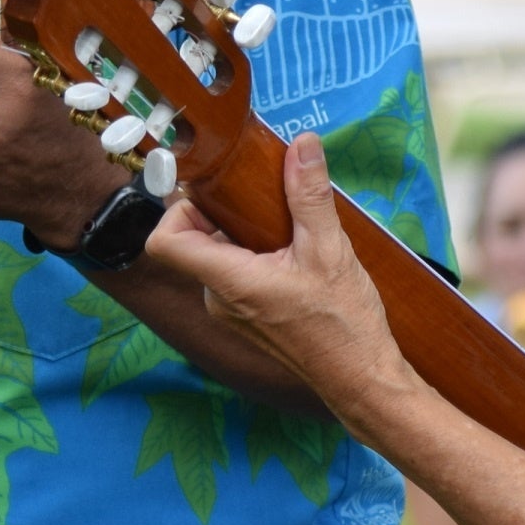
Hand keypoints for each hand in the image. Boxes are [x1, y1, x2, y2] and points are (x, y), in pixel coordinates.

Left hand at [139, 130, 418, 418]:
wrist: (360, 380)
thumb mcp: (331, 250)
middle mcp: (219, 299)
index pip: (164, 242)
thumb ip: (309, 195)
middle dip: (221, 211)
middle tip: (261, 194)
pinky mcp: (248, 318)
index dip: (176, 207)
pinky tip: (293, 251)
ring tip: (286, 223)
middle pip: (192, 241)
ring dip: (243, 232)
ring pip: (218, 256)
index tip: (212, 188)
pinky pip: (235, 274)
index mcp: (229, 282)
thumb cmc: (345, 326)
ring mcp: (232, 311)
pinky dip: (255, 254)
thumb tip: (302, 145)